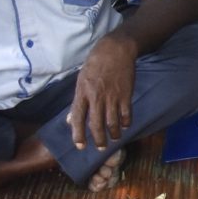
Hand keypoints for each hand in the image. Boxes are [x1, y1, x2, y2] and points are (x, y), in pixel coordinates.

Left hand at [69, 33, 136, 151]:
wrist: (115, 50)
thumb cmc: (95, 64)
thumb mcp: (81, 80)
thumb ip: (78, 101)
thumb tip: (71, 120)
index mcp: (82, 93)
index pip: (78, 118)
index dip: (78, 134)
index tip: (80, 146)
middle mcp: (96, 97)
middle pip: (96, 124)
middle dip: (98, 139)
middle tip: (101, 148)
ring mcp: (112, 96)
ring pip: (112, 121)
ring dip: (113, 134)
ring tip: (114, 139)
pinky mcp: (125, 94)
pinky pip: (126, 113)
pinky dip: (125, 122)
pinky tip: (125, 126)